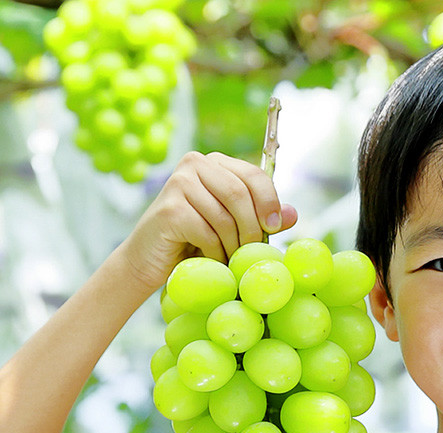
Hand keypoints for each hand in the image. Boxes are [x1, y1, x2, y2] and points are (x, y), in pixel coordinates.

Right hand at [120, 151, 298, 291]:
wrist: (149, 260)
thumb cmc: (194, 241)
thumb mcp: (234, 227)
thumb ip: (262, 219)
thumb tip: (293, 214)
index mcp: (215, 162)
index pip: (253, 175)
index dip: (269, 201)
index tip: (274, 227)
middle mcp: (195, 164)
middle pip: (240, 194)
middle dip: (252, 228)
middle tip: (252, 251)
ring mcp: (179, 183)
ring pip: (225, 216)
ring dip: (233, 245)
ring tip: (229, 258)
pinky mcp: (169, 208)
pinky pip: (207, 232)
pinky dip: (214, 251)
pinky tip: (210, 258)